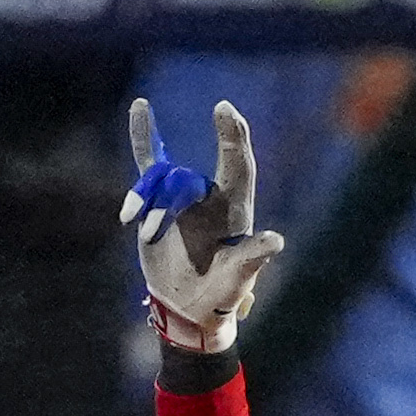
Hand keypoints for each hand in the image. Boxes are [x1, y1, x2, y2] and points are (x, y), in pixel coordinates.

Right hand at [121, 99, 283, 355]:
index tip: (225, 109)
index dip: (234, 138)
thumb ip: (253, 259)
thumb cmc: (221, 296)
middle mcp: (212, 197)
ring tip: (140, 234)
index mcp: (236, 211)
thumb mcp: (238, 280)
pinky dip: (144, 137)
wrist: (189, 308)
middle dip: (169, 199)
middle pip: (186, 180)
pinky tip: (140, 107)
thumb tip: (276, 241)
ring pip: (159, 182)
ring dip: (145, 205)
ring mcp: (184, 197)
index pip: (239, 166)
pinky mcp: (158, 201)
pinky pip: (150, 162)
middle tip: (151, 232)